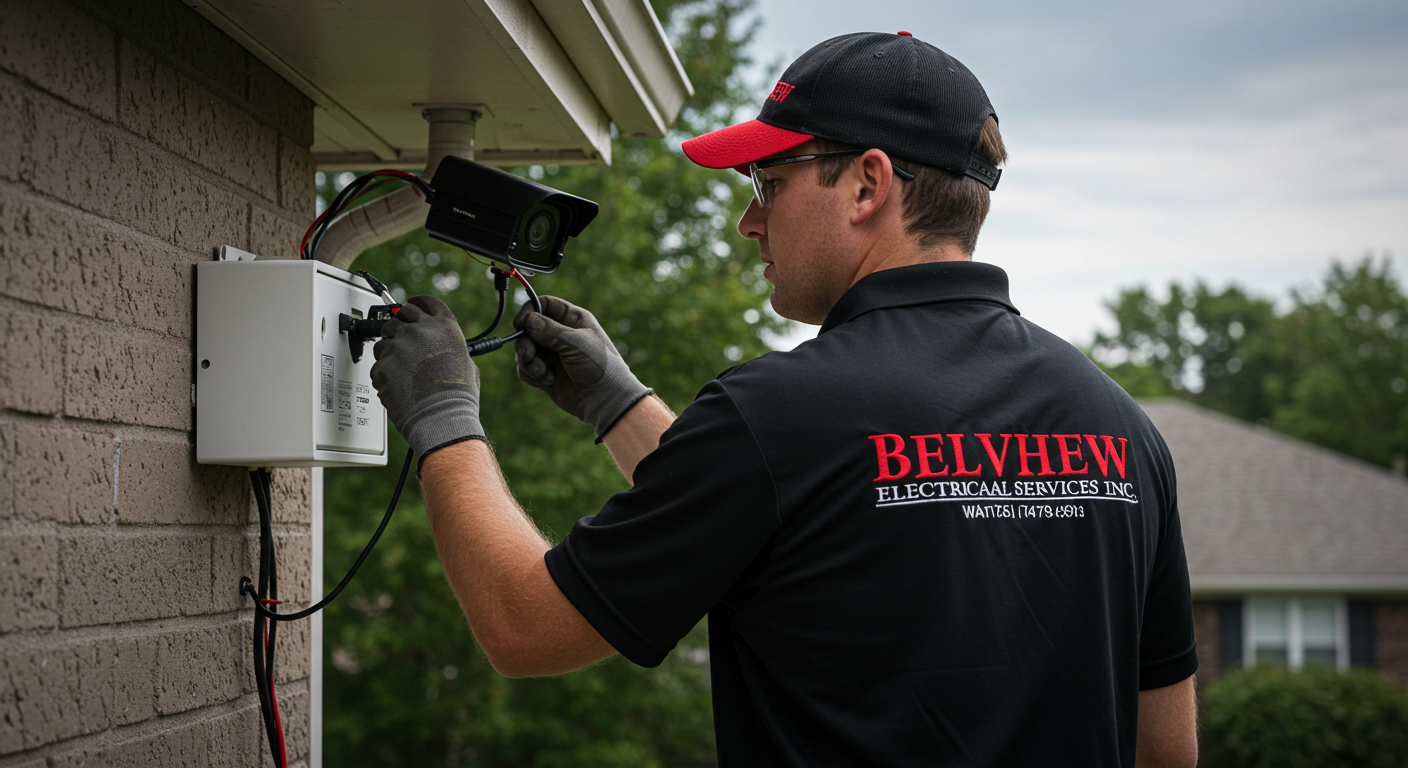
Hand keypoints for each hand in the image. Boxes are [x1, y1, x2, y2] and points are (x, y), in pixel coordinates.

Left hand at [371, 295, 483, 461]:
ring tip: (403, 372)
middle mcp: (420, 330)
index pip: (425, 302)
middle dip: (399, 326)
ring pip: (384, 340)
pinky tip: (398, 385)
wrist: (442, 417)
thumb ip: (449, 345)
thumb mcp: (466, 362)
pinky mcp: (383, 364)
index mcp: (444, 326)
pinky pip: (378, 364)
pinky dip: (385, 374)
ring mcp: (399, 346)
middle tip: (403, 340)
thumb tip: (441, 344)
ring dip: (390, 351)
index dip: (417, 303)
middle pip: (400, 316)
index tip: (412, 305)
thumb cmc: (457, 396)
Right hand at [513, 296, 650, 436]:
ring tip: (541, 372)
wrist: (604, 400)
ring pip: (524, 349)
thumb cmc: (599, 367)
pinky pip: (526, 369)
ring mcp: (552, 354)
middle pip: (529, 328)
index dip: (529, 310)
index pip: (545, 304)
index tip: (519, 323)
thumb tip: (528, 320)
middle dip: (525, 343)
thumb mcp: (576, 343)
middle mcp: (560, 334)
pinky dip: (532, 375)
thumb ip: (550, 330)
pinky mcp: (546, 372)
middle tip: (528, 355)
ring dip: (528, 362)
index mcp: (572, 319)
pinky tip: (548, 382)